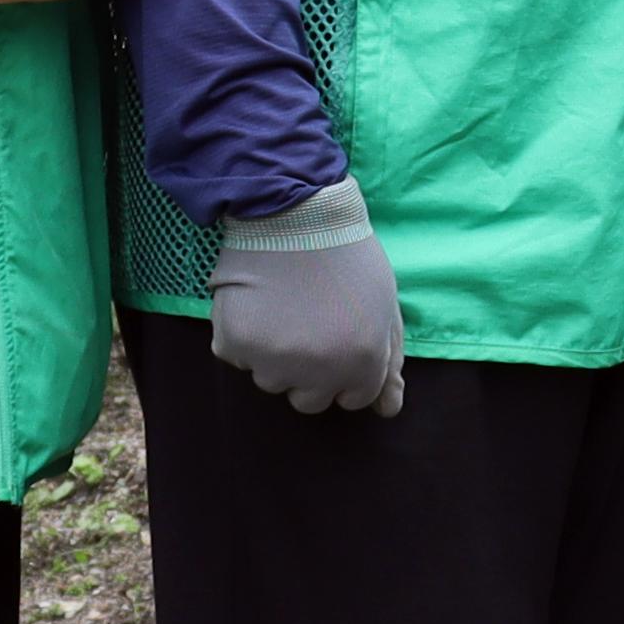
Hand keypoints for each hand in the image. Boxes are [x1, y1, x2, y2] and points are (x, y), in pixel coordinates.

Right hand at [208, 179, 405, 417]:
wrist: (293, 213)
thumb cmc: (347, 257)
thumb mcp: (384, 306)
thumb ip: (388, 361)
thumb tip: (389, 410)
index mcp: (363, 363)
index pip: (352, 398)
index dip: (346, 368)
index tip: (337, 337)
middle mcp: (319, 373)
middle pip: (309, 400)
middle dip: (309, 371)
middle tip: (307, 323)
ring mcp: (272, 362)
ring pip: (270, 380)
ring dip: (274, 354)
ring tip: (281, 306)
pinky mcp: (234, 346)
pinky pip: (237, 357)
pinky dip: (243, 335)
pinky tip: (256, 301)